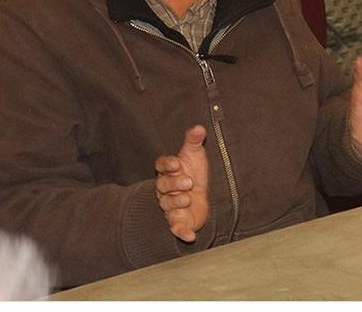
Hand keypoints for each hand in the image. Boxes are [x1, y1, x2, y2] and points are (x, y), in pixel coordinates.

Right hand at [155, 125, 209, 241]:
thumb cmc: (193, 173)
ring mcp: (170, 206)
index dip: (168, 165)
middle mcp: (165, 190)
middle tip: (188, 182)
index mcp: (168, 171)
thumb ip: (193, 141)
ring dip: (177, 202)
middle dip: (174, 184)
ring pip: (168, 205)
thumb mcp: (194, 155)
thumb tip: (199, 127)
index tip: (178, 164)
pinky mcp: (178, 222)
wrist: (199, 198)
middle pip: (163, 186)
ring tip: (188, 198)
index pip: (161, 166)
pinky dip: (182, 232)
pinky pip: (176, 228)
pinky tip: (190, 235)